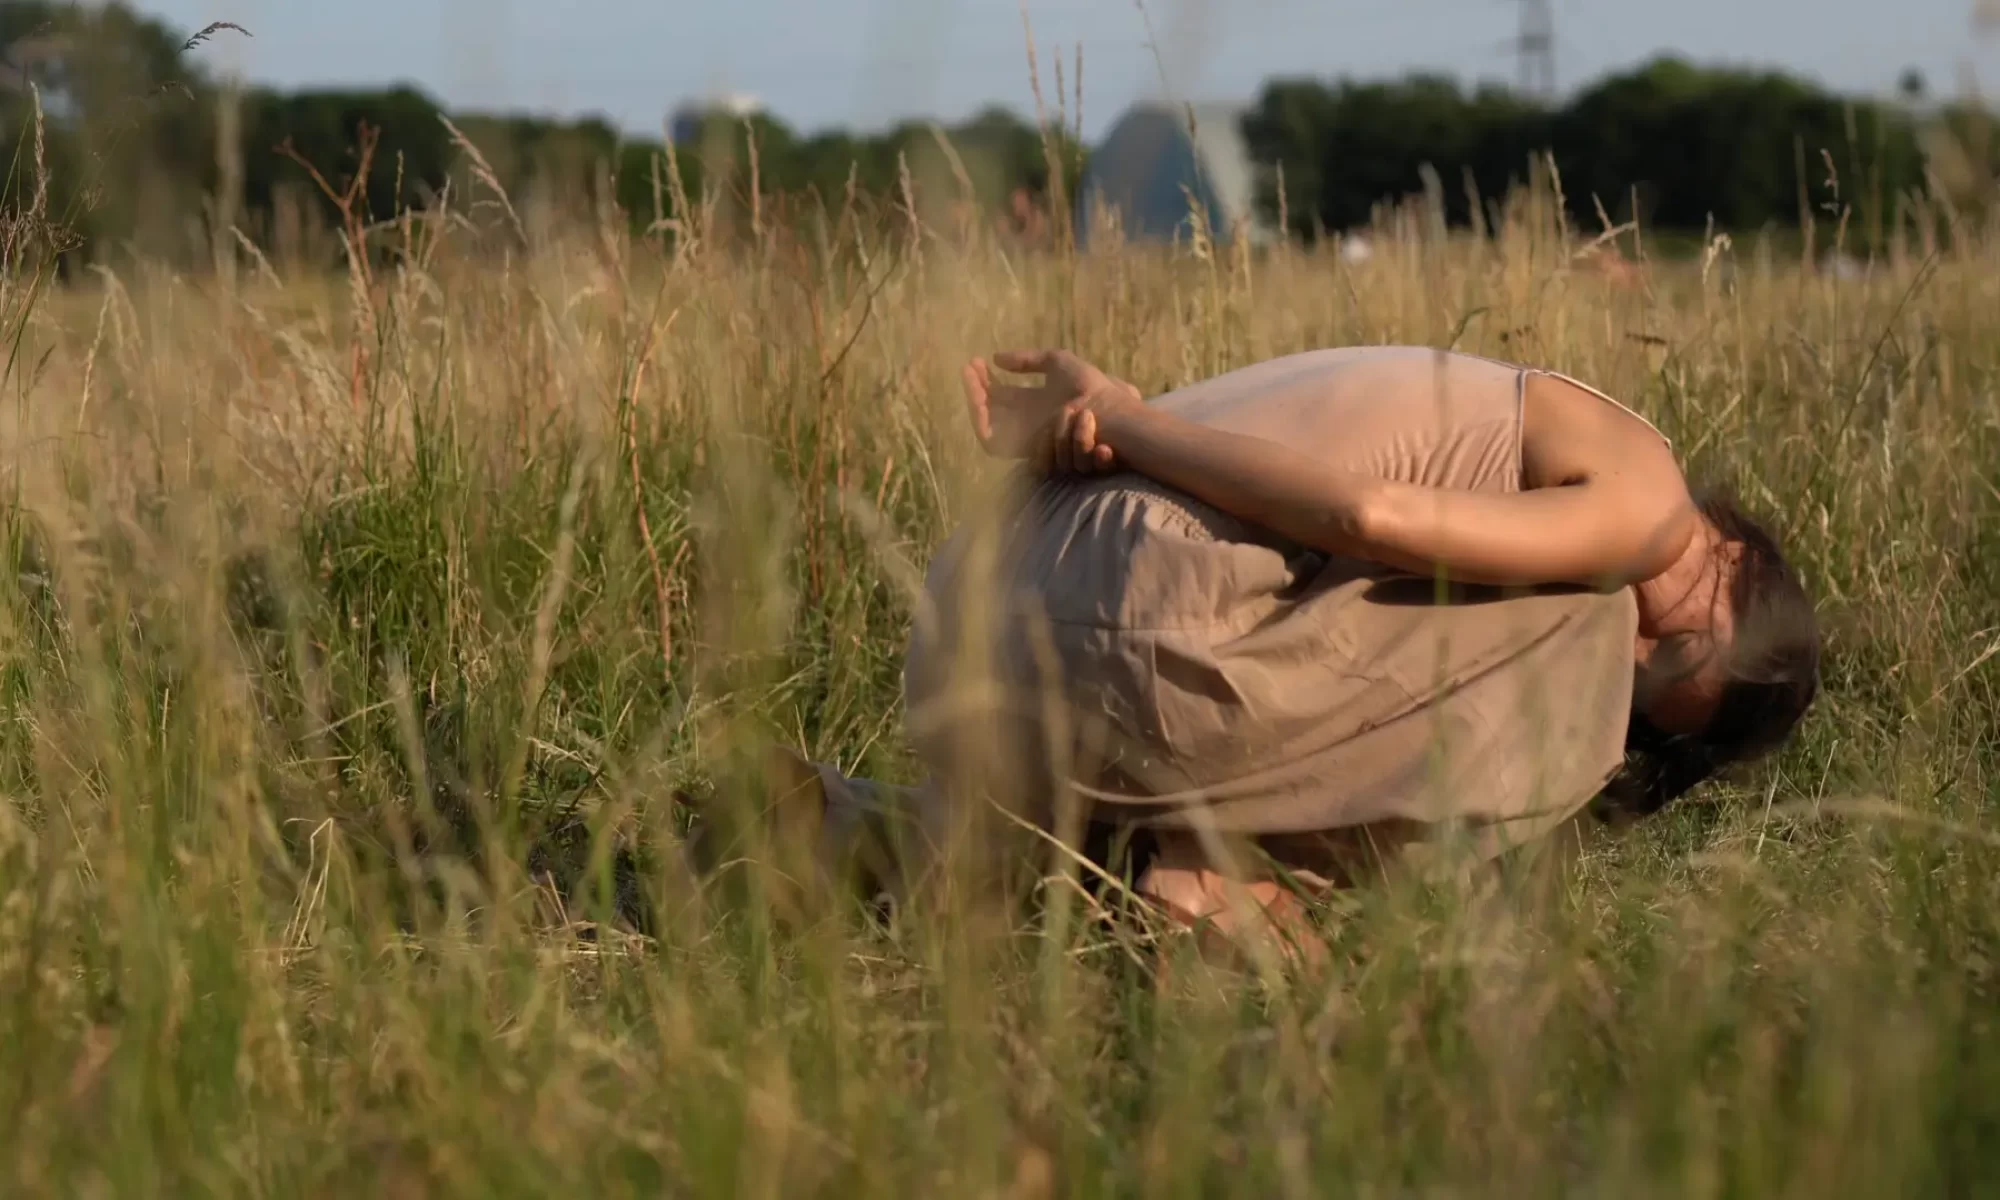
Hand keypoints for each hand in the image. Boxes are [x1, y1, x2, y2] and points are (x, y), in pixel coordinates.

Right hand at [960, 348, 1143, 475]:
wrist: (1106, 411)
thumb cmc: (1089, 387)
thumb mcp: (1056, 362)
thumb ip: (1027, 360)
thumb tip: (995, 358)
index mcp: (1035, 405)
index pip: (1001, 396)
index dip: (985, 381)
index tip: (976, 363)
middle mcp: (1028, 425)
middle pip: (990, 413)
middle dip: (974, 391)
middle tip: (968, 370)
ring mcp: (1027, 440)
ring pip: (988, 427)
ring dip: (976, 403)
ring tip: (973, 382)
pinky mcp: (1026, 452)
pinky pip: (993, 444)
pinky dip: (982, 422)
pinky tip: (979, 401)